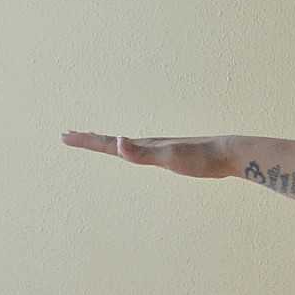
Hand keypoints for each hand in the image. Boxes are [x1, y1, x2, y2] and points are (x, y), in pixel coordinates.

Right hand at [61, 130, 235, 180]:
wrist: (229, 154)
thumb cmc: (201, 158)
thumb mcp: (170, 158)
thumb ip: (143, 153)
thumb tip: (118, 142)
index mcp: (144, 146)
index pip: (108, 143)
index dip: (86, 141)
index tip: (65, 137)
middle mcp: (149, 145)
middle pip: (112, 141)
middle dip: (89, 140)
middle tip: (68, 135)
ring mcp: (160, 149)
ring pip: (126, 145)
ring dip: (108, 143)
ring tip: (96, 140)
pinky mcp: (172, 155)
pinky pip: (142, 151)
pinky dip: (129, 150)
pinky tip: (133, 151)